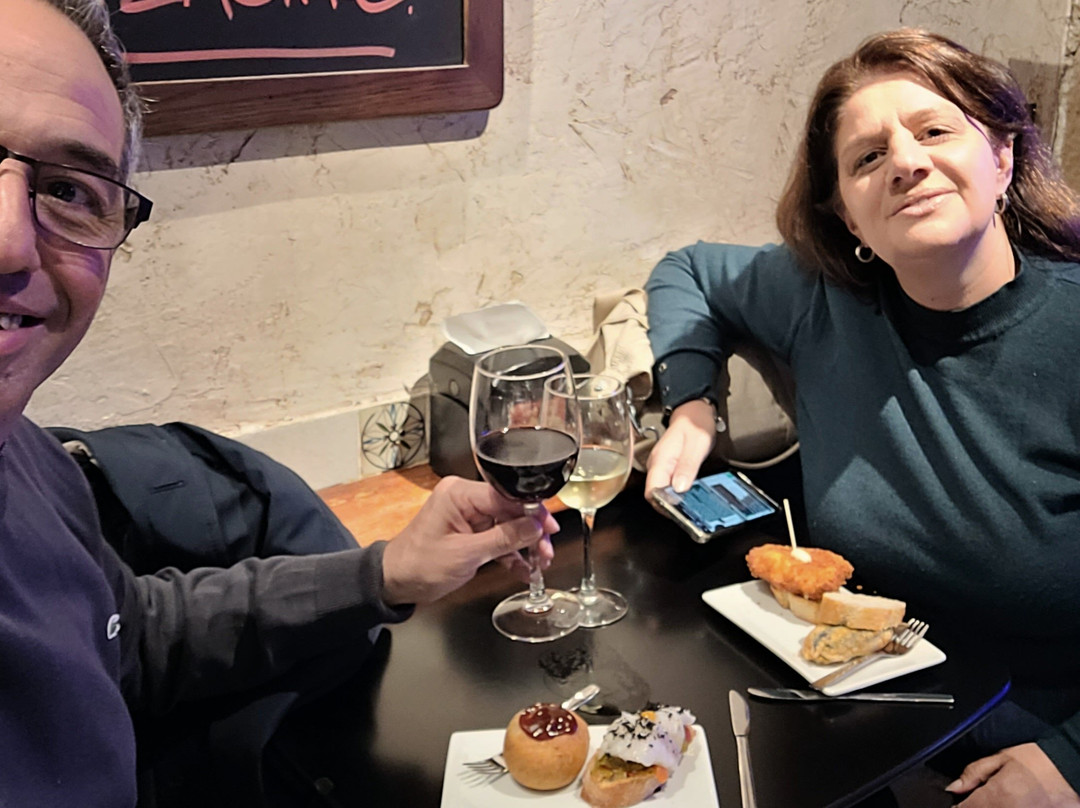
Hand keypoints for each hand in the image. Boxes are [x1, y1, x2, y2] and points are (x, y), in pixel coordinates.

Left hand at [381, 476, 559, 605]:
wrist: (396, 583)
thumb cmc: (419, 565)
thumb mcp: (466, 554)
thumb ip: (504, 539)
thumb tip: (534, 528)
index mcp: (459, 494)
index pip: (506, 496)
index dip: (532, 513)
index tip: (549, 528)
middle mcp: (465, 499)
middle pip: (511, 510)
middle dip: (531, 533)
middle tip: (545, 552)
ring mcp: (468, 515)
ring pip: (508, 526)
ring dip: (524, 546)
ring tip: (538, 564)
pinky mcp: (470, 531)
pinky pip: (498, 537)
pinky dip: (511, 553)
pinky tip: (524, 568)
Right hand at [644, 399, 717, 504]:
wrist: (694, 410)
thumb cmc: (695, 423)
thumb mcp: (697, 444)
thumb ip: (687, 466)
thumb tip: (679, 488)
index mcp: (661, 460)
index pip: (652, 491)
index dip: (662, 505)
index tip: (677, 512)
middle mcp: (657, 465)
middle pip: (655, 494)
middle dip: (669, 506)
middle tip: (688, 512)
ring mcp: (661, 466)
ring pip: (661, 491)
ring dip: (674, 500)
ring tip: (691, 505)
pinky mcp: (668, 467)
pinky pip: (668, 485)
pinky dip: (677, 493)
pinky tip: (689, 494)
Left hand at [946, 743, 1079, 806]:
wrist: (1072, 767)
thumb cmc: (1039, 761)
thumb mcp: (1002, 758)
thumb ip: (974, 773)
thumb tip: (954, 787)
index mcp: (998, 795)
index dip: (959, 806)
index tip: (959, 802)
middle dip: (977, 807)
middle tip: (980, 798)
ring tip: (1002, 798)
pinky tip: (1011, 802)